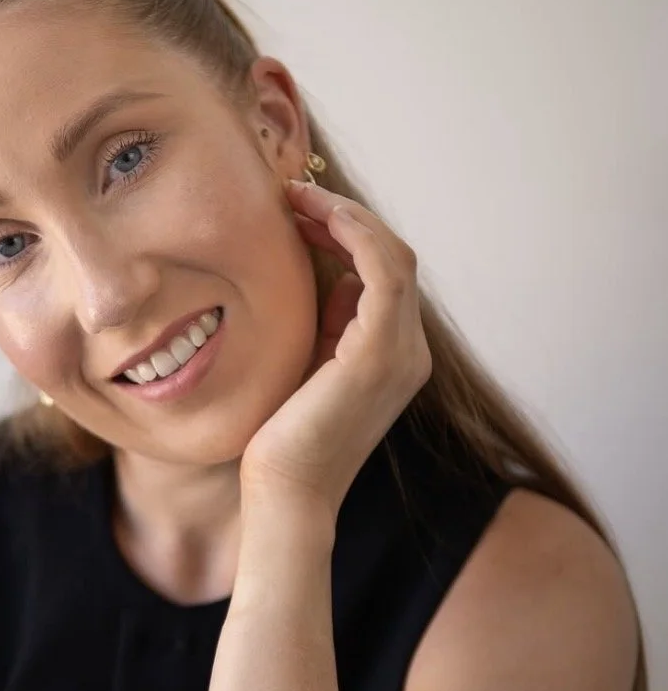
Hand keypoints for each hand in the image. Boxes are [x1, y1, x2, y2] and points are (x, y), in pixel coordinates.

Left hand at [240, 180, 431, 524]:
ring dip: (346, 217)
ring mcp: (401, 353)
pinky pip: (383, 271)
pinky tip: (316, 218)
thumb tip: (319, 277)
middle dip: (344, 218)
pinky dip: (355, 234)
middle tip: (293, 195)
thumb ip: (323, 325)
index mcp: (393, 356)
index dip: (345, 234)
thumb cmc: (281, 440)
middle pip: (392, 257)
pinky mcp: (379, 354)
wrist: (284, 495)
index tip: (297, 213)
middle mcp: (410, 353)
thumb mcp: (304, 367)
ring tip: (296, 198)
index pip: (383, 274)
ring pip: (392, 256)